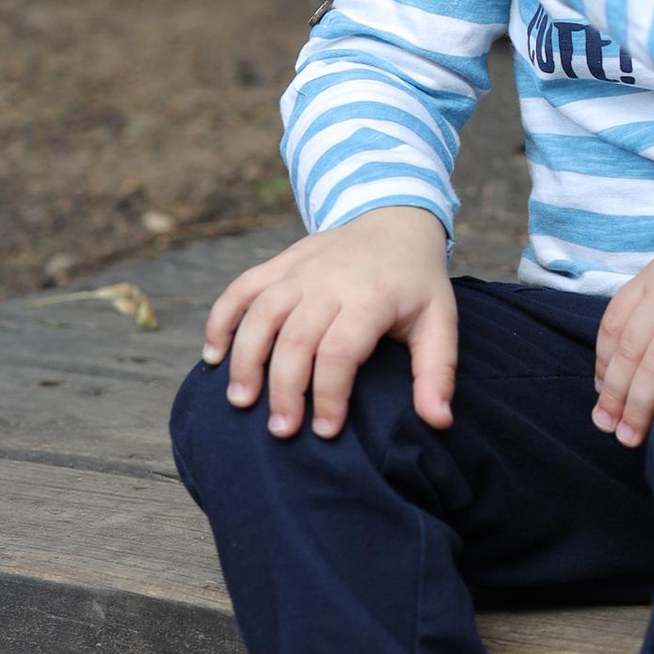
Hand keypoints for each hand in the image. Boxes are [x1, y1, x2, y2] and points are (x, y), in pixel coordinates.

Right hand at [200, 207, 456, 440]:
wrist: (394, 221)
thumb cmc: (416, 283)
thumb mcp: (440, 321)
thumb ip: (437, 372)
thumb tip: (439, 423)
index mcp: (370, 298)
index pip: (340, 351)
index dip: (330, 394)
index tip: (326, 432)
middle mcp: (329, 281)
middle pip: (295, 339)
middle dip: (284, 389)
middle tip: (281, 431)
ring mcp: (299, 269)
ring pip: (260, 314)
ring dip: (245, 359)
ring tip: (240, 402)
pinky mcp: (278, 264)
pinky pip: (240, 289)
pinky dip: (220, 321)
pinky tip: (213, 357)